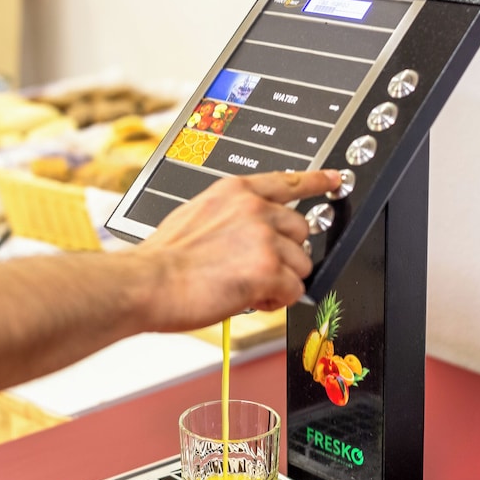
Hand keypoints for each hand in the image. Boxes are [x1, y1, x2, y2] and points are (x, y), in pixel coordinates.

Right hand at [138, 169, 340, 330]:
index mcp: (234, 191)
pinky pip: (293, 291)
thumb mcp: (195, 215)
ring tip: (245, 286)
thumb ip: (229, 217)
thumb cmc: (161, 260)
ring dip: (279, 280)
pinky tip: (249, 298)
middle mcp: (253, 208)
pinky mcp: (268, 269)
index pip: (287, 180)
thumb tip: (244, 235)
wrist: (145, 282)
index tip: (334, 178)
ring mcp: (263, 237)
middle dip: (285, 254)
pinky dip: (275, 301)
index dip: (316, 181)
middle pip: (302, 230)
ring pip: (301, 264)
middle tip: (255, 270)